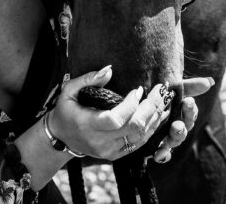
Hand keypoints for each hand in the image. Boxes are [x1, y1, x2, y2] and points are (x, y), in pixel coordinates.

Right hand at [49, 66, 169, 160]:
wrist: (61, 137)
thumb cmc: (66, 110)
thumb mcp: (69, 90)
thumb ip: (88, 79)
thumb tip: (110, 70)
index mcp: (87, 125)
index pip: (115, 119)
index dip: (131, 105)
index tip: (138, 90)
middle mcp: (100, 142)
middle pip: (133, 128)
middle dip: (151, 108)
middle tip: (160, 91)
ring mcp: (109, 151)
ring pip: (141, 136)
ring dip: (156, 117)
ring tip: (164, 100)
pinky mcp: (116, 155)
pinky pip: (139, 143)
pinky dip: (152, 128)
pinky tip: (159, 114)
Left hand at [150, 76, 212, 163]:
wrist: (144, 105)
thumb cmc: (164, 96)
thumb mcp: (174, 88)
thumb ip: (190, 86)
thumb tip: (210, 82)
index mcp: (183, 114)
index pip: (190, 114)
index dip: (190, 109)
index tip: (187, 101)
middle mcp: (177, 127)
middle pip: (183, 130)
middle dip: (180, 127)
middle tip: (176, 125)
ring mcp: (168, 138)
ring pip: (174, 142)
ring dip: (173, 140)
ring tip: (166, 140)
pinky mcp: (158, 147)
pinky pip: (163, 155)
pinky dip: (162, 156)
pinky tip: (157, 155)